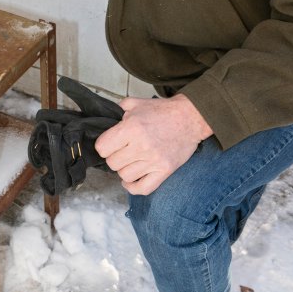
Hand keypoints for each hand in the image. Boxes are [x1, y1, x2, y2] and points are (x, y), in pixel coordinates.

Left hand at [95, 94, 211, 195]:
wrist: (190, 117)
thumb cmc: (162, 110)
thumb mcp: (136, 103)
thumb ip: (118, 110)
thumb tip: (105, 121)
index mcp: (131, 127)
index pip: (102, 148)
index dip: (104, 145)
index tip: (110, 143)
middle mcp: (141, 146)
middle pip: (112, 163)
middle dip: (114, 156)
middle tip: (122, 150)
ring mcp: (154, 160)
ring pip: (125, 176)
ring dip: (125, 169)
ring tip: (130, 161)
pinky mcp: (164, 171)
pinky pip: (143, 188)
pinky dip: (133, 187)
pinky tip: (131, 180)